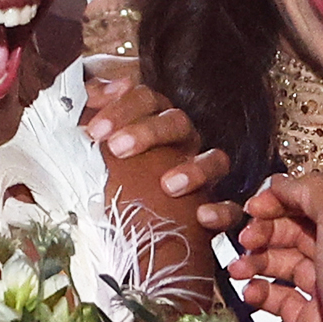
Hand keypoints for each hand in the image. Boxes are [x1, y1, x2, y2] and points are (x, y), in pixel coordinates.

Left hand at [81, 59, 240, 230]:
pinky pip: (230, 208)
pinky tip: (202, 216)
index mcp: (156, 121)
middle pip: (177, 122)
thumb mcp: (95, 140)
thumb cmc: (111, 177)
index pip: (146, 99)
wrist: (133, 231)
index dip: (122, 110)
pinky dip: (222, 211)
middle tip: (117, 149)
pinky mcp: (217, 209)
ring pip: (215, 159)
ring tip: (168, 185)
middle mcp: (184, 142)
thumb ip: (91, 106)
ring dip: (194, 170)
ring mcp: (205, 173)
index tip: (95, 132)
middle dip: (147, 132)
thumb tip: (101, 90)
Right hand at [229, 173, 322, 321]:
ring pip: (281, 264)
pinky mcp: (307, 319)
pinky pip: (276, 297)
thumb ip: (312, 193)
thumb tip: (281, 182)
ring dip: (256, 261)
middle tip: (244, 239)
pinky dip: (259, 292)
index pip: (312, 203)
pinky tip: (248, 292)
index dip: (281, 200)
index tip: (254, 206)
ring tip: (236, 268)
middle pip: (293, 232)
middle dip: (265, 231)